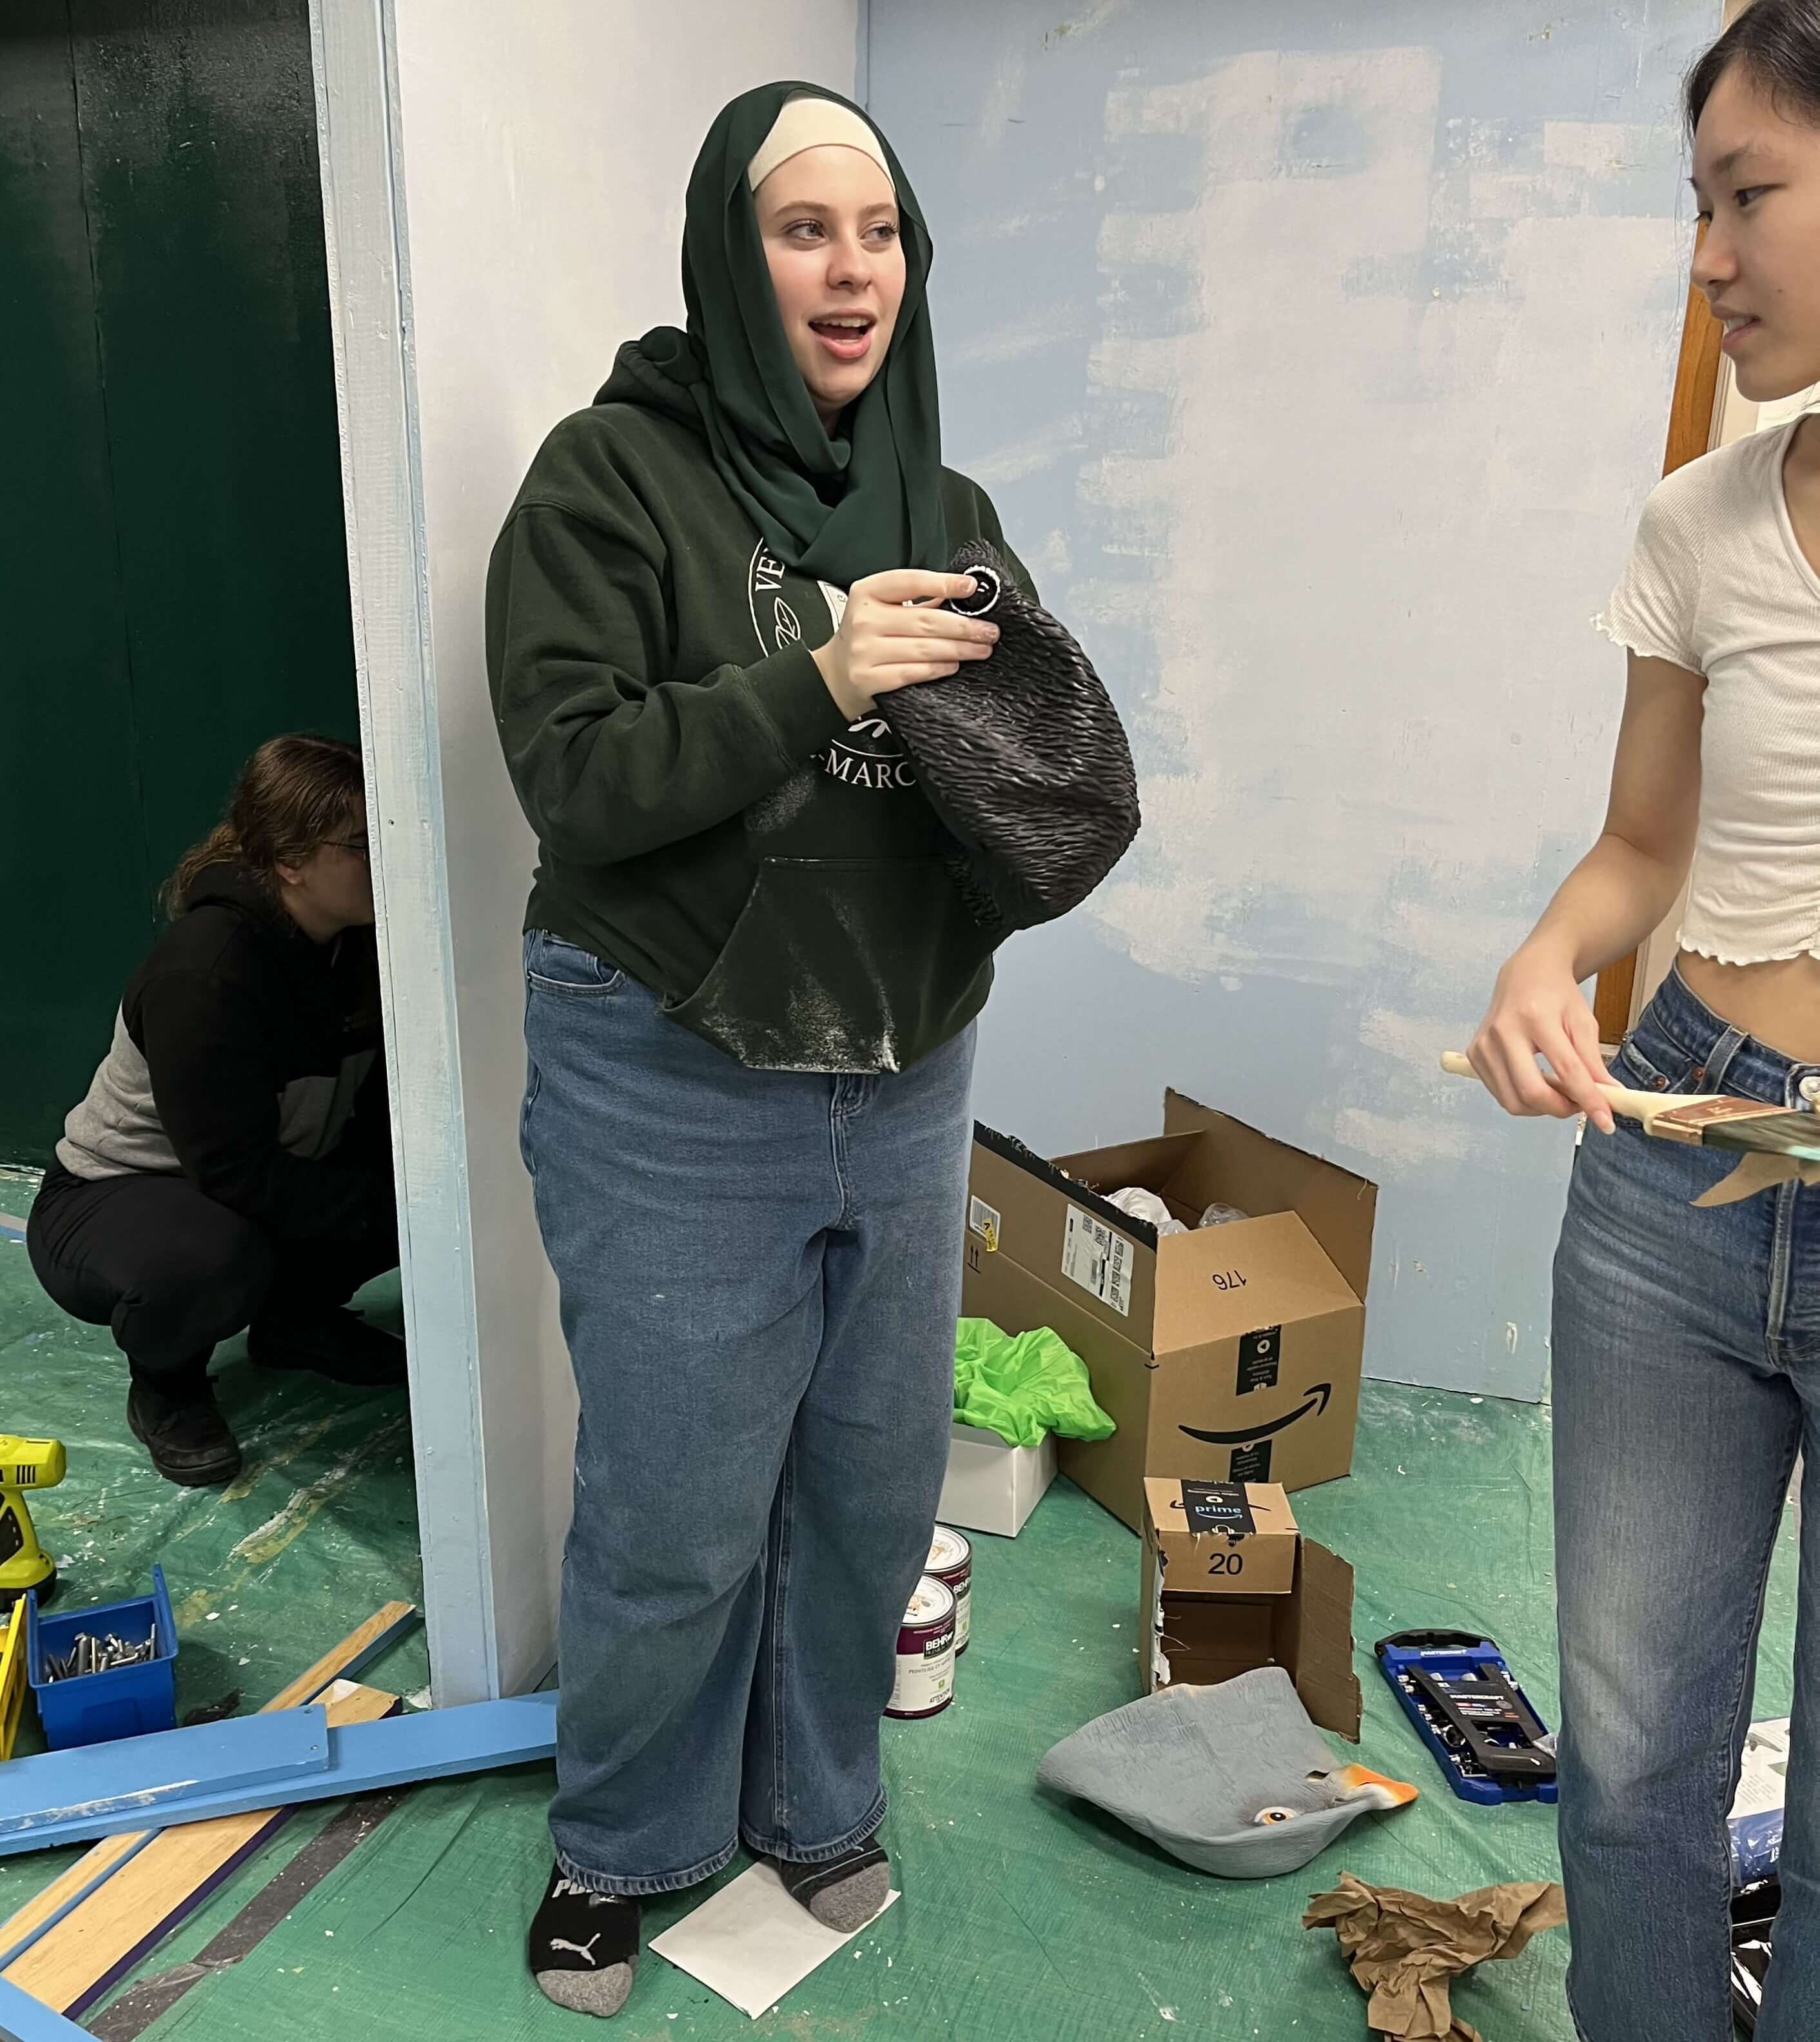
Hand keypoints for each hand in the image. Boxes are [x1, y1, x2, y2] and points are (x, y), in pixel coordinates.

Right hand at [811, 570, 998, 720]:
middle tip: (989, 631)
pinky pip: (913, 672)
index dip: (943, 583)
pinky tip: (954, 665)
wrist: (835, 674)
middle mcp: (863, 620)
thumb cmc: (866, 637)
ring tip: (981, 648)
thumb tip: (963, 596)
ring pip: (923, 649)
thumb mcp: (882, 609)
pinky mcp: (869, 678)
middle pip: (925, 620)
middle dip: (964, 626)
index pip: (910, 582)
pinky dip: (938, 669)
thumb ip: (918, 601)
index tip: (970, 588)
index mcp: (867, 592)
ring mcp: (864, 651)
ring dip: (959, 649)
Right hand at [1466, 942, 1615, 1133]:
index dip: (1589, 1100)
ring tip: (1558, 1091)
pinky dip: (1523, 1098)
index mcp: (1536, 1017)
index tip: (1606, 1122)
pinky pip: (1500, 1093)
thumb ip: (1593, 1062)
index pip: (1566, 1070)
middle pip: (1531, 1092)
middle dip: (1560, 1108)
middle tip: (1578, 1104)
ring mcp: (1483, 1044)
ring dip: (1542, 1107)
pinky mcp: (1474, 1054)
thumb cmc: (1557, 995)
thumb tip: (1608, 1098)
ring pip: (1512, 1100)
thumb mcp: (1583, 1022)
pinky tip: (1537, 1082)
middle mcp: (1503, 1031)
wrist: (1526, 974)